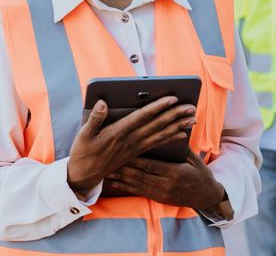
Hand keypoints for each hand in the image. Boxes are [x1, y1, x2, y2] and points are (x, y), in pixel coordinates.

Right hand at [67, 97, 195, 194]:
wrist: (85, 175)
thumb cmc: (83, 152)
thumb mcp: (84, 134)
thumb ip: (95, 118)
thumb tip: (102, 102)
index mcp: (119, 132)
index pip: (143, 117)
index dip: (158, 107)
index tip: (172, 99)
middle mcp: (131, 140)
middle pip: (157, 125)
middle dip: (175, 115)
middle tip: (191, 107)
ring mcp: (135, 147)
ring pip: (161, 135)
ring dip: (178, 126)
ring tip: (192, 119)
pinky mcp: (136, 153)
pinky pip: (157, 144)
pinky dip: (171, 138)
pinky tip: (181, 134)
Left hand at [108, 149, 224, 209]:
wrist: (206, 197)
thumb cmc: (201, 175)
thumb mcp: (195, 159)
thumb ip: (183, 147)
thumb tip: (174, 129)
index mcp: (175, 172)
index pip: (151, 164)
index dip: (135, 159)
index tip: (122, 151)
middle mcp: (166, 184)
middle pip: (140, 175)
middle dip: (124, 168)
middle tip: (108, 160)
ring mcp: (162, 193)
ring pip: (137, 185)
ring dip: (122, 178)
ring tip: (107, 171)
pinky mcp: (159, 198)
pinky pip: (140, 192)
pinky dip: (127, 188)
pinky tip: (116, 184)